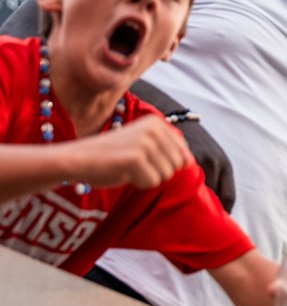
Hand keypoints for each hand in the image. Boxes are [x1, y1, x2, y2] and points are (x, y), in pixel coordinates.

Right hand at [77, 116, 192, 188]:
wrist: (77, 159)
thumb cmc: (111, 156)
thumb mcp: (143, 146)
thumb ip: (167, 149)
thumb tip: (191, 161)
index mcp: (157, 122)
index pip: (183, 154)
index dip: (164, 163)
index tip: (141, 158)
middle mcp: (154, 128)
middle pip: (176, 165)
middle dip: (157, 171)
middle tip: (133, 164)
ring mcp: (146, 142)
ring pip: (166, 175)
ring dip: (147, 177)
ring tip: (127, 167)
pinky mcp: (136, 158)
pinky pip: (152, 182)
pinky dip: (138, 182)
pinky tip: (121, 172)